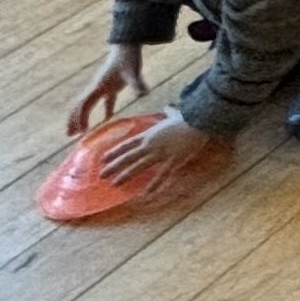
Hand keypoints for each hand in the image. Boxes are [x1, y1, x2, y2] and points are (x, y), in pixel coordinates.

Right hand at [66, 43, 150, 142]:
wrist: (127, 45)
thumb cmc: (129, 58)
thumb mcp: (133, 72)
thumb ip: (137, 84)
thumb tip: (143, 94)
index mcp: (99, 86)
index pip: (85, 104)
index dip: (81, 117)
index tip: (80, 131)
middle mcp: (97, 87)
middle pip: (80, 106)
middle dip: (74, 120)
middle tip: (69, 135)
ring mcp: (103, 87)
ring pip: (89, 104)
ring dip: (83, 117)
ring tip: (79, 132)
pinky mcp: (111, 86)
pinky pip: (104, 102)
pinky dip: (104, 111)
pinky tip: (107, 121)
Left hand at [94, 109, 213, 185]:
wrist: (198, 121)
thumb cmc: (187, 118)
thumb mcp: (174, 115)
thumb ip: (169, 112)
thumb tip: (168, 107)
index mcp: (149, 135)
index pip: (127, 145)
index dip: (114, 152)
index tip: (102, 159)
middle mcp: (150, 145)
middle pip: (128, 157)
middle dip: (114, 166)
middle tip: (101, 175)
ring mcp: (160, 154)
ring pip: (139, 166)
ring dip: (126, 175)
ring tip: (115, 183)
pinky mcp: (173, 160)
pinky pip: (162, 175)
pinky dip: (154, 184)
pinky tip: (146, 193)